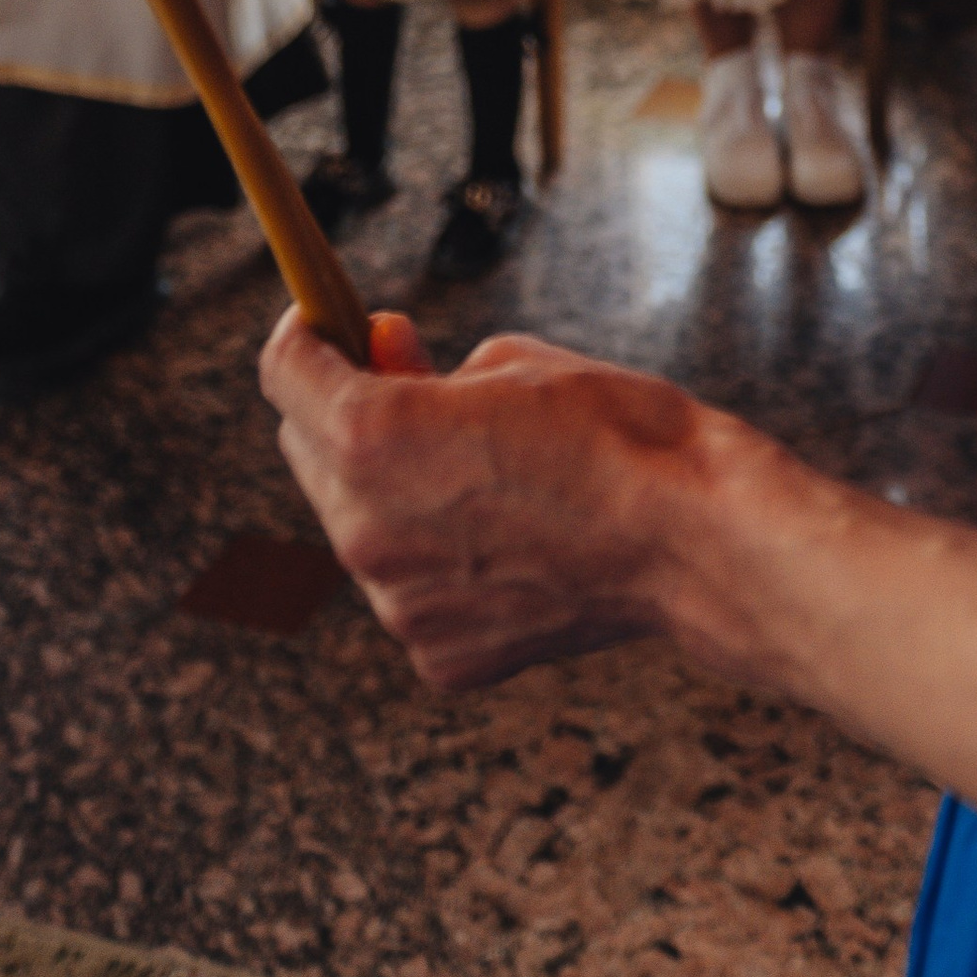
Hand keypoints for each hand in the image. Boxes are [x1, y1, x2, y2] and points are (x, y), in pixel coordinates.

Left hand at [261, 305, 715, 689]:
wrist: (691, 540)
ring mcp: (398, 602)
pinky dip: (436, 557)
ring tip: (481, 471)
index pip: (285, 372)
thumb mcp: (511, 359)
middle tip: (409, 384)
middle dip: (343, 411)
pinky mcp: (437, 652)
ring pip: (357, 524)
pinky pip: (409, 587)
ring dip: (390, 489)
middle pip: (308, 451)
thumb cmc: (616, 433)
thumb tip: (382, 357)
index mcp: (373, 438)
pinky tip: (507, 536)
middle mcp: (365, 529)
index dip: (305, 334)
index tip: (326, 323)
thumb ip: (425, 368)